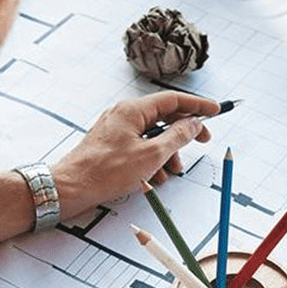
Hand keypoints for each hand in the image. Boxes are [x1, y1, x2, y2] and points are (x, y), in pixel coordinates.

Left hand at [52, 92, 220, 219]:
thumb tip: (193, 124)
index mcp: (133, 110)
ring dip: (167, 153)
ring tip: (171, 172)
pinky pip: (139, 147)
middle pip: (164, 117)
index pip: (173, 99)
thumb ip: (177, 137)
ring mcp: (116, 130)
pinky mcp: (111, 145)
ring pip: (152, 135)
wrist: (71, 188)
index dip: (197, 105)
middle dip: (183, 134)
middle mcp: (124, 115)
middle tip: (202, 142)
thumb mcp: (151, 155)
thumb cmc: (105, 171)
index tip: (215, 110)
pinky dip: (151, 160)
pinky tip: (153, 178)